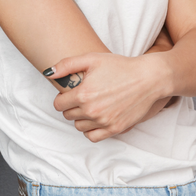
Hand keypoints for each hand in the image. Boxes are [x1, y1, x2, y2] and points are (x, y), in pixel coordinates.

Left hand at [46, 51, 167, 141]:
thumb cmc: (120, 66)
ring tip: (89, 107)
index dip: (62, 97)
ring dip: (80, 118)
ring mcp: (104, 122)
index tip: (70, 92)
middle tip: (82, 97)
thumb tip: (48, 73)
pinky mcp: (116, 129)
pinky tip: (95, 119)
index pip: (59, 104)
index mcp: (83, 94)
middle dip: (71, 106)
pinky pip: (93, 137)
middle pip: (68, 116)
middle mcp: (92, 111)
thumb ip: (66, 65)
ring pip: (79, 127)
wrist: (148, 78)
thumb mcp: (91, 59)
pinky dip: (90, 130)